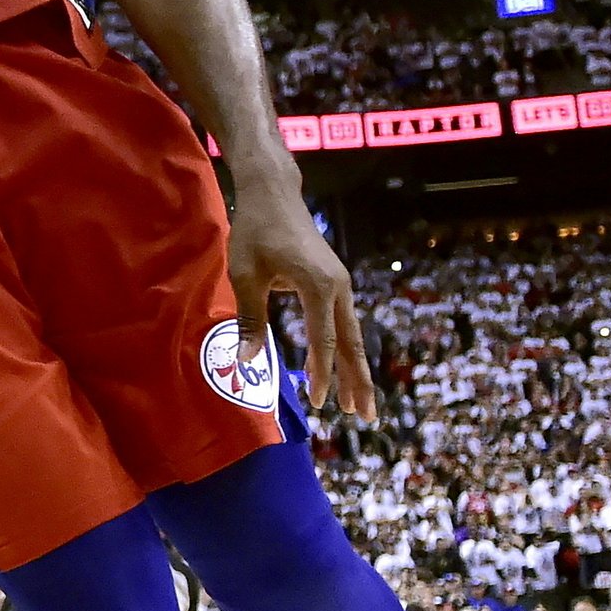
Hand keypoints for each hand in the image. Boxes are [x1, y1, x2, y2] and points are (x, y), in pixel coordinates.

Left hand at [226, 177, 375, 420]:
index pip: (323, 340)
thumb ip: (251, 319)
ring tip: (359, 401)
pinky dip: (346, 347)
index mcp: (319, 287)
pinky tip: (344, 365)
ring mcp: (340, 284)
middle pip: (352, 342)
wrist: (273, 194)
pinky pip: (344, 321)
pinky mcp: (334, 281)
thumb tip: (246, 361)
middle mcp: (338, 287)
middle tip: (365, 416)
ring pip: (352, 333)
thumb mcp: (245, 275)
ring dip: (355, 367)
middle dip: (357, 380)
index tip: (318, 402)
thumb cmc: (255, 232)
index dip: (321, 373)